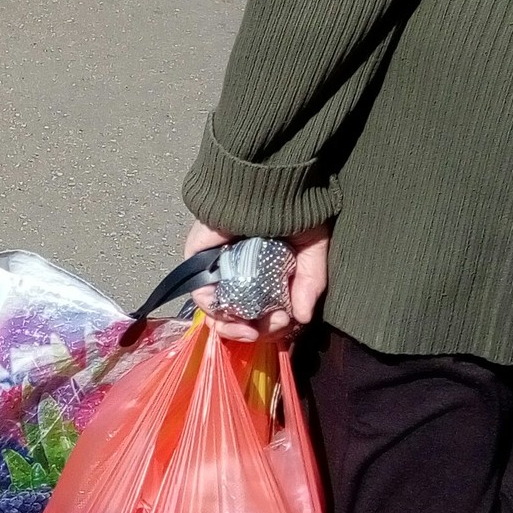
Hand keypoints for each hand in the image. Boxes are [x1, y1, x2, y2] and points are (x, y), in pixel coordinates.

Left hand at [182, 219, 330, 340]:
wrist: (268, 179)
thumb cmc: (293, 206)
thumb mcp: (312, 248)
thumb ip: (309, 283)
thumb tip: (302, 319)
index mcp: (267, 271)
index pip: (264, 309)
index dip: (271, 326)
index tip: (282, 325)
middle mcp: (242, 271)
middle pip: (240, 315)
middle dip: (251, 332)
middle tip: (262, 331)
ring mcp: (220, 265)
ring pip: (218, 309)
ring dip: (231, 327)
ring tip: (245, 329)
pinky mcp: (200, 256)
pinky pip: (201, 291)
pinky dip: (212, 308)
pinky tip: (228, 315)